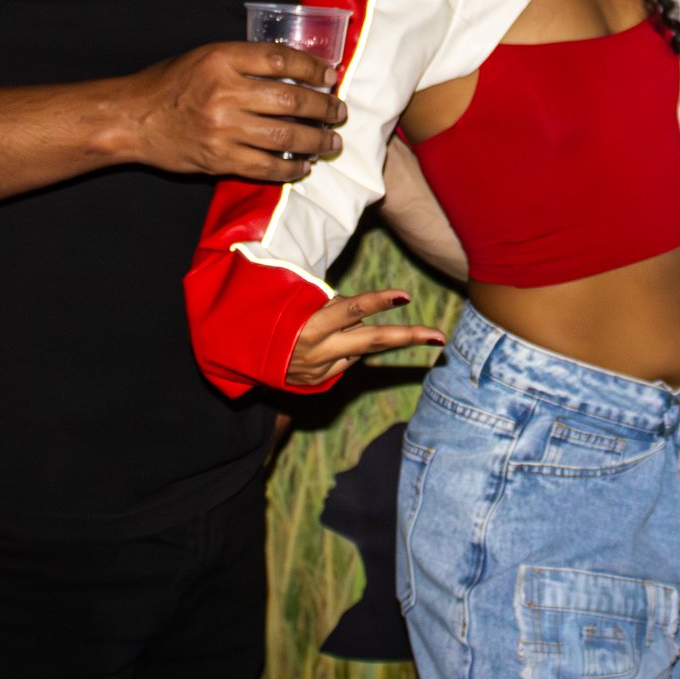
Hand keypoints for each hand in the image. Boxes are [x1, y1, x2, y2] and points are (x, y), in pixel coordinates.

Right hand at [121, 41, 347, 181]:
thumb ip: (245, 62)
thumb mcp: (205, 57)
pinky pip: (265, 167)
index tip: (330, 76)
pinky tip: (304, 166)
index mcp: (222, 59)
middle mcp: (225, 93)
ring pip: (285, 137)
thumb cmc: (169, 84)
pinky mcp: (218, 159)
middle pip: (292, 100)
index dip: (313, 67)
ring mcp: (222, 129)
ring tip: (331, 141)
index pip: (282, 60)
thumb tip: (295, 70)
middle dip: (324, 108)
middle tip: (339, 111)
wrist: (131, 120)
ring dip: (316, 140)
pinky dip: (291, 169)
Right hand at [285, 289, 446, 388]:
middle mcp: (318, 349)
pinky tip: (327, 342)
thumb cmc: (274, 313)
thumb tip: (365, 308)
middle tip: (439, 337)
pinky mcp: (318, 382)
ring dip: (367, 336)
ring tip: (348, 324)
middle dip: (408, 337)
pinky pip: (344, 359)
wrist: (240, 350)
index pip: (352, 309)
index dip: (379, 301)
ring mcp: (320, 369)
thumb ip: (334, 305)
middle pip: (372, 341)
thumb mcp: (300, 301)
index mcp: (311, 324)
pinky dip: (345, 347)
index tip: (405, 296)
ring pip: (360, 350)